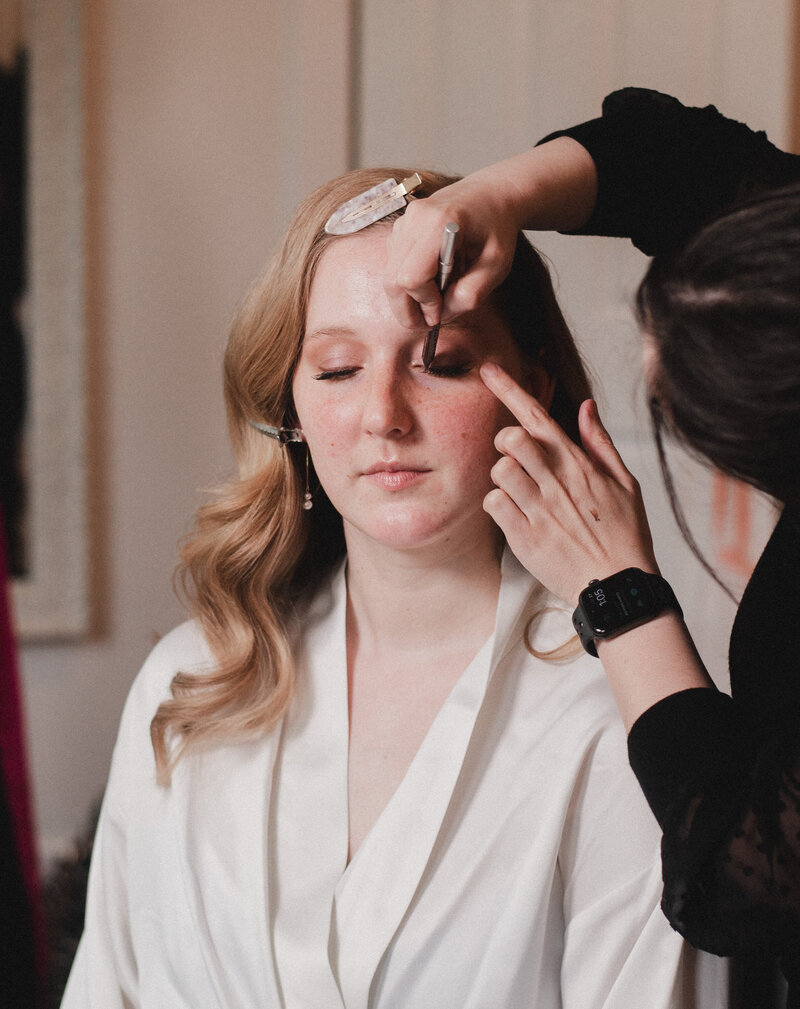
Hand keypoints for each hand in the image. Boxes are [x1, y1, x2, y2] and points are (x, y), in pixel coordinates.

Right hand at [383, 139, 597, 328]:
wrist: (491, 194)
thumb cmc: (497, 228)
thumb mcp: (496, 266)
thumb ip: (471, 294)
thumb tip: (442, 316)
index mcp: (440, 223)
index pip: (412, 277)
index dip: (424, 304)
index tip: (440, 316)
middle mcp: (415, 218)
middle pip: (392, 280)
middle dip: (407, 309)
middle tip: (427, 322)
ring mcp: (405, 221)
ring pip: (390, 275)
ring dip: (408, 296)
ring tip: (436, 297)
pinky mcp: (401, 227)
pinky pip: (394, 265)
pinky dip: (408, 282)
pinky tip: (431, 280)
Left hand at [481, 362, 657, 605]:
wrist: (618, 583)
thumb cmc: (624, 534)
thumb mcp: (625, 483)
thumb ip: (600, 442)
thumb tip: (586, 406)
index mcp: (579, 464)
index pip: (538, 416)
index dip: (509, 389)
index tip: (488, 370)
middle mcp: (557, 481)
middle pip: (511, 438)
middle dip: (504, 441)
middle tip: (514, 458)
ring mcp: (540, 508)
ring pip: (499, 471)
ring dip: (503, 479)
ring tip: (521, 494)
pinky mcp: (524, 536)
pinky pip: (493, 505)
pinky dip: (497, 507)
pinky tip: (514, 515)